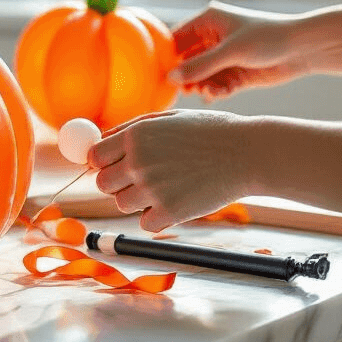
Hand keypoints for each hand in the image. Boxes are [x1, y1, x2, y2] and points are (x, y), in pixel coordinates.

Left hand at [88, 110, 258, 231]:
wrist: (247, 153)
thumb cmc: (209, 132)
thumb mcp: (168, 118)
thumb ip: (131, 129)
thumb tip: (100, 140)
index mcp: (136, 136)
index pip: (94, 156)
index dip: (102, 162)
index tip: (114, 165)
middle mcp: (139, 161)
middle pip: (102, 183)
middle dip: (116, 183)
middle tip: (139, 180)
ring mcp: (153, 188)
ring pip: (121, 204)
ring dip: (138, 200)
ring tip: (165, 187)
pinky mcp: (170, 212)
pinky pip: (145, 223)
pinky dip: (157, 217)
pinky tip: (176, 202)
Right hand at [171, 1, 306, 99]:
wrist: (304, 49)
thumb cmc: (268, 38)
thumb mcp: (231, 51)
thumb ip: (201, 66)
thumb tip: (171, 79)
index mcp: (208, 22)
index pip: (177, 40)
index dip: (168, 58)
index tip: (162, 76)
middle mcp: (213, 39)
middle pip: (187, 61)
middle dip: (188, 77)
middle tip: (187, 90)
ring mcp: (224, 57)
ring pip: (201, 76)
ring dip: (203, 85)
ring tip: (210, 92)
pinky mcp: (235, 73)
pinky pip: (217, 84)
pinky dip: (217, 90)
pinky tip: (223, 93)